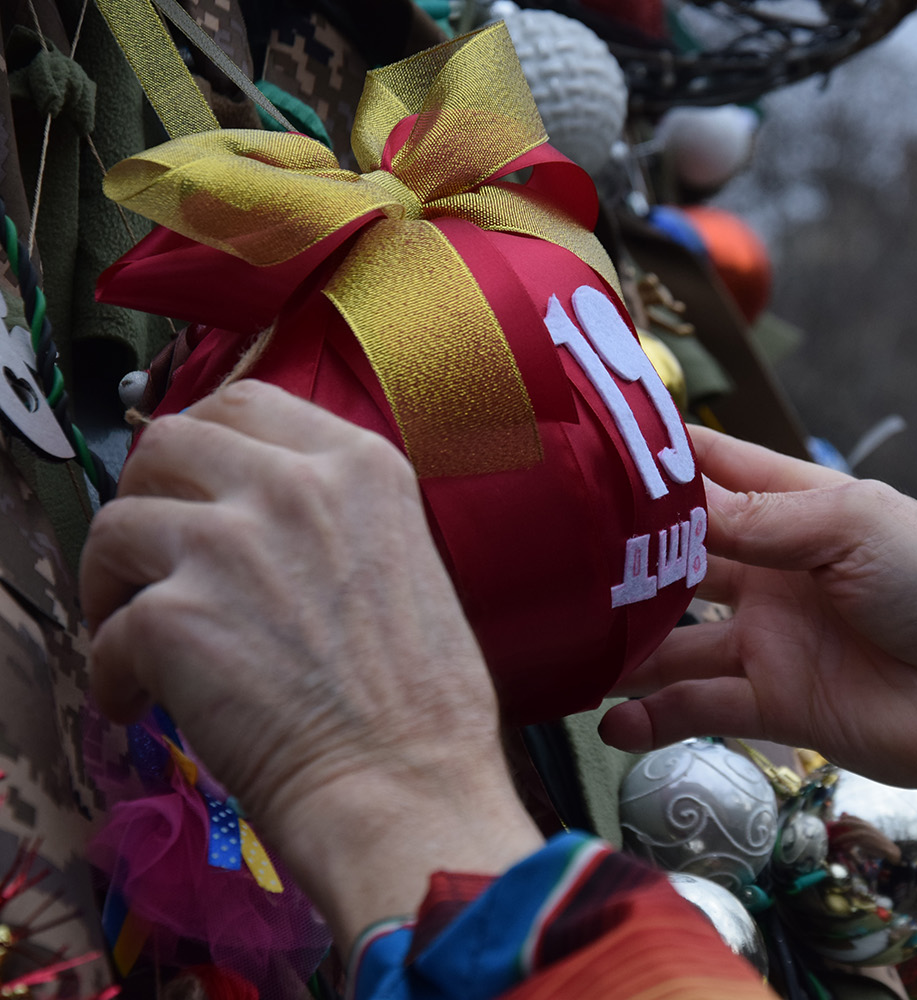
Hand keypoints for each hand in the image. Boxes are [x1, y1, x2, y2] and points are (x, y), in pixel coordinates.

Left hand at [80, 381, 541, 950]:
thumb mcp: (408, 559)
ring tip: (133, 631)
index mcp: (361, 466)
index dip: (204, 441)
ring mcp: (228, 544)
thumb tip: (262, 519)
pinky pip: (108, 630)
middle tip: (152, 551)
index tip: (194, 482)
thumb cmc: (426, 700)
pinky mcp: (174, 617)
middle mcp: (293, 486)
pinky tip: (143, 703)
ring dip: (115, 579)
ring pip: (117, 523)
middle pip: (168, 442)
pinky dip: (114, 672)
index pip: (247, 402)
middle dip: (147, 493)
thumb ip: (337, 517)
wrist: (406, 784)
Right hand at [601, 428, 916, 879]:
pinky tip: (611, 722)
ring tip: (560, 646)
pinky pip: (698, 706)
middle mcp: (771, 568)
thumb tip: (670, 507)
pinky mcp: (774, 703)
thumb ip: (758, 521)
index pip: (709, 468)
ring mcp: (768, 638)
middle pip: (675, 555)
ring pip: (672, 637)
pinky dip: (653, 716)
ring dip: (622, 643)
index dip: (649, 457)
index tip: (579, 445)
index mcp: (795, 507)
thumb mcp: (851, 527)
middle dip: (617, 556)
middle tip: (546, 558)